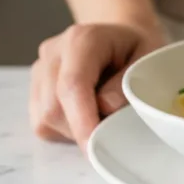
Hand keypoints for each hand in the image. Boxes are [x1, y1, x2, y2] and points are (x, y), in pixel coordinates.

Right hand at [29, 22, 166, 149]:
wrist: (121, 35)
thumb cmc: (137, 48)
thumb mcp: (148, 57)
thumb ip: (127, 83)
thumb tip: (106, 109)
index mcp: (83, 40)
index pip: (72, 85)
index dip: (81, 121)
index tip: (95, 147)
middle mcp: (54, 53)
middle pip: (54, 107)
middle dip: (82, 130)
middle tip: (113, 131)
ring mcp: (40, 69)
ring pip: (45, 118)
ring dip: (74, 131)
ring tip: (103, 117)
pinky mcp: (35, 87)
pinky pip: (42, 122)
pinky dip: (65, 129)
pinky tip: (87, 115)